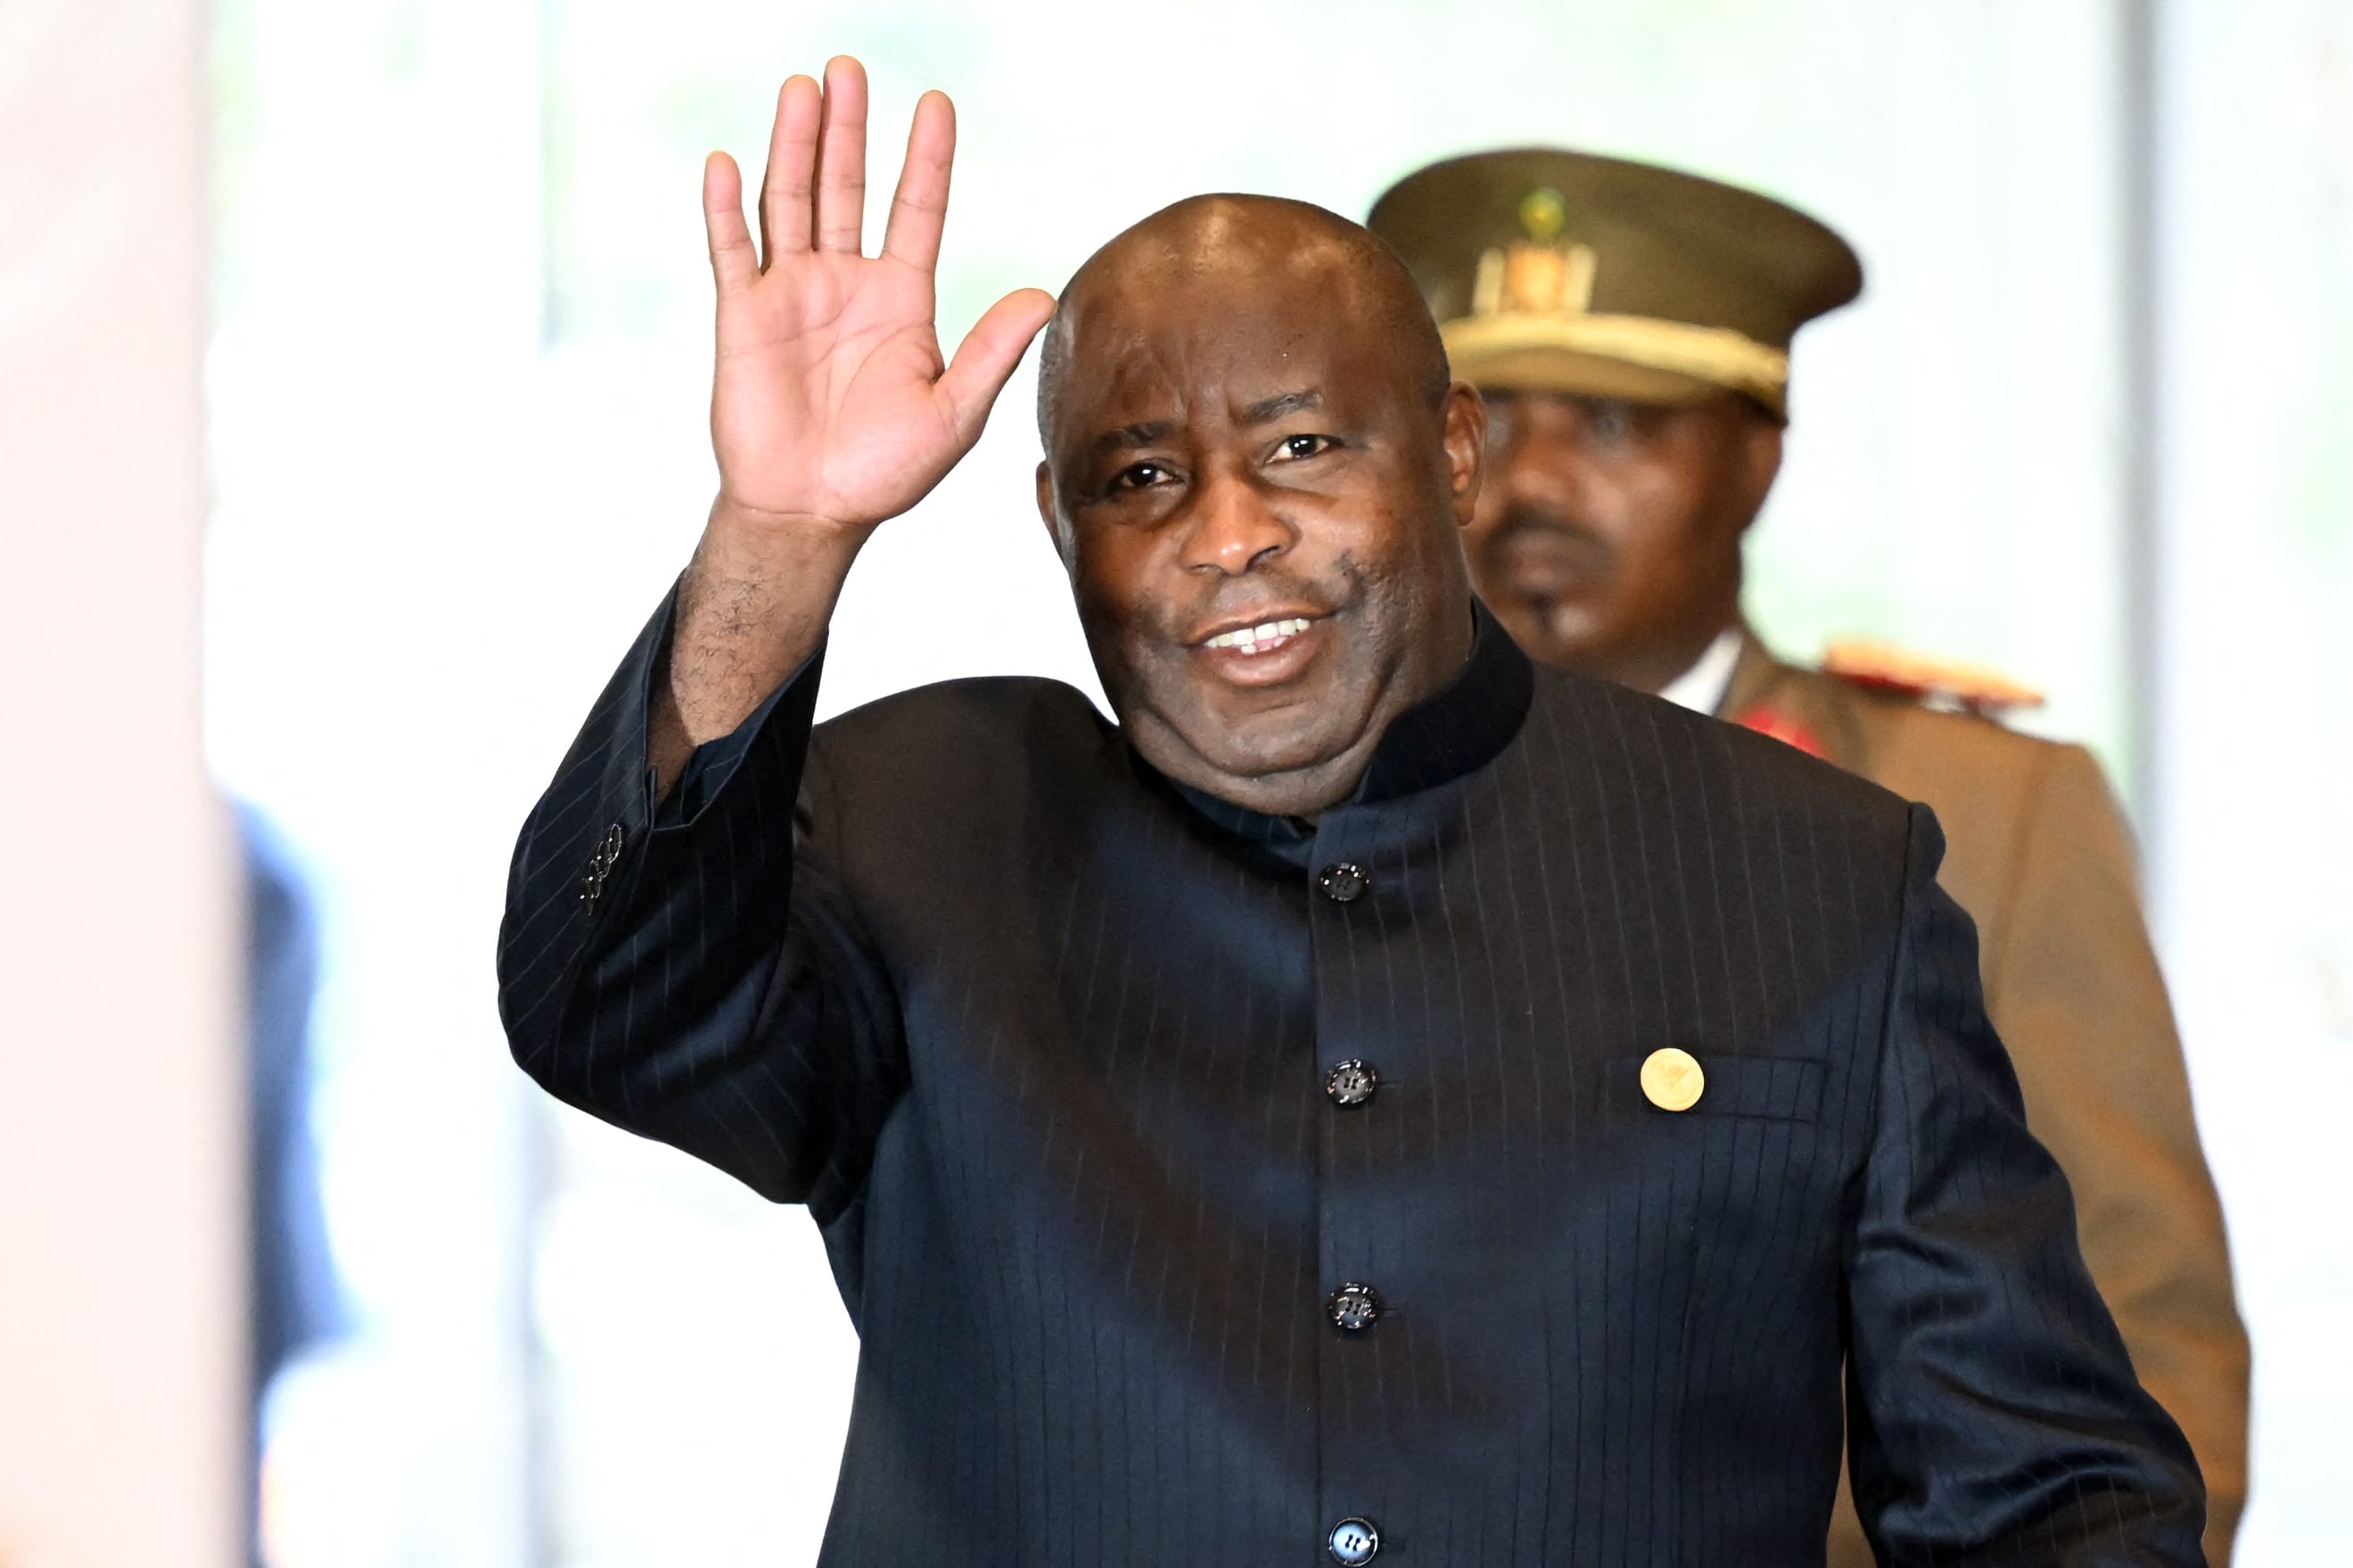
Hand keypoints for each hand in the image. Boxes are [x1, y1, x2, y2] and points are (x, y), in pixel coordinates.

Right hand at [701, 58, 1055, 539]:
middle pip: (847, 186)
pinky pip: (732, 250)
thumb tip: (1044, 295)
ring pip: (791, 200)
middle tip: (848, 66)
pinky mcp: (742, 315)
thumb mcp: (954, 413)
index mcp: (901, 299)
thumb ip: (992, 352)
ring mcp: (792, 293)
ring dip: (793, 145)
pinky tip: (726, 162)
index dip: (926, 158)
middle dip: (848, 128)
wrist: (811, 511)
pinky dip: (725, 207)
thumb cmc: (885, 471)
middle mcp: (847, 283)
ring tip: (801, 89)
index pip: (917, 210)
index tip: (936, 103)